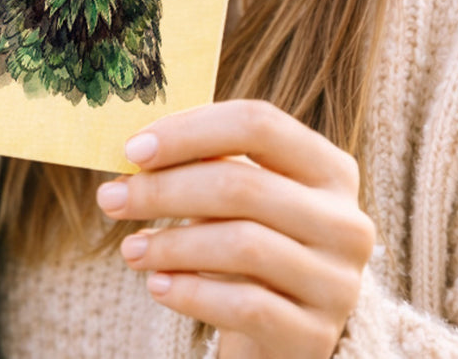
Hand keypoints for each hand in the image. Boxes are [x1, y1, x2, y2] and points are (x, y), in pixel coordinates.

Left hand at [95, 100, 373, 358]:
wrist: (283, 331)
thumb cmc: (250, 242)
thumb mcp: (242, 197)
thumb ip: (207, 164)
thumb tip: (137, 148)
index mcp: (330, 167)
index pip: (259, 124)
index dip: (190, 131)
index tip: (132, 149)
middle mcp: (346, 220)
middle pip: (244, 184)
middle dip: (166, 190)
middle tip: (112, 198)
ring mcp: (337, 281)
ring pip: (244, 245)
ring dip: (172, 244)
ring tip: (131, 248)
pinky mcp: (315, 334)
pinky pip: (246, 306)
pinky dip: (192, 293)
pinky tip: (158, 286)